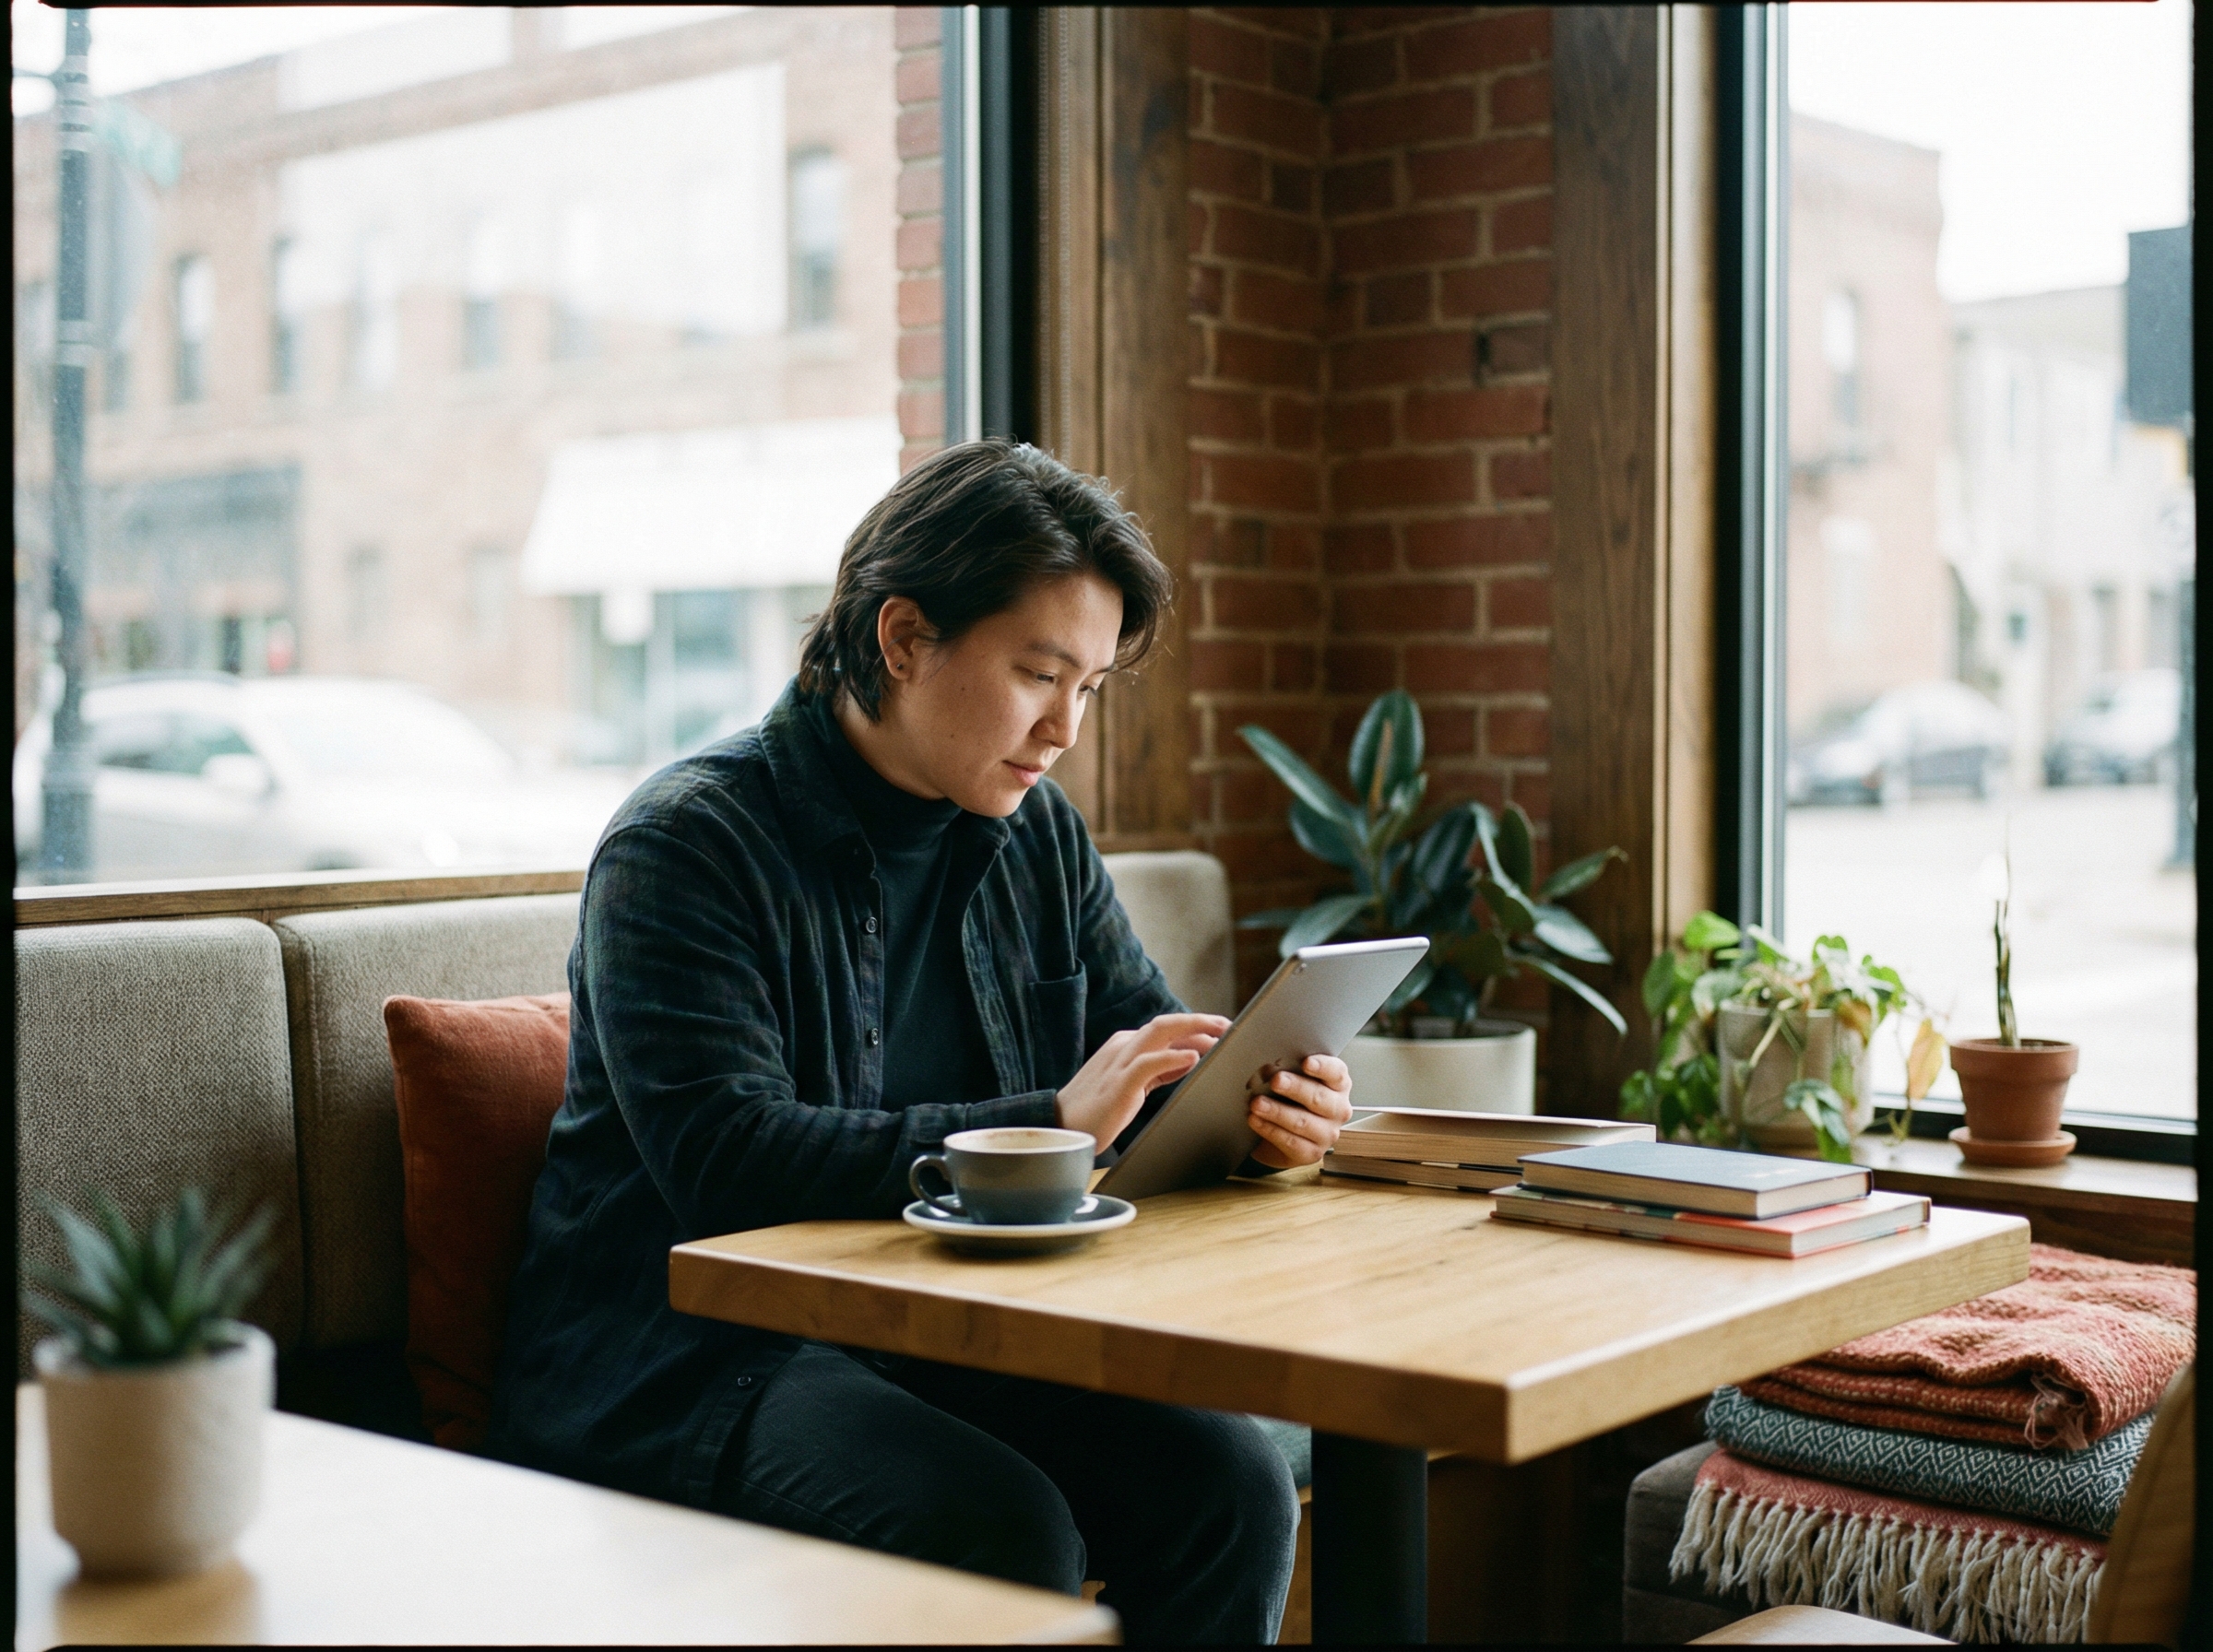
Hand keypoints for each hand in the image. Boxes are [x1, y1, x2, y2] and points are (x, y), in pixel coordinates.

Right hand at [1056, 1013, 1229, 1151]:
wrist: (1062, 1128)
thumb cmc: (1098, 1110)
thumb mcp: (1133, 1084)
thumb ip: (1159, 1071)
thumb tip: (1191, 1059)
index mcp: (1125, 1046)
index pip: (1166, 1029)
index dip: (1196, 1028)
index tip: (1222, 1031)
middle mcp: (1123, 1047)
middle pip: (1166, 1023)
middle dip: (1200, 1021)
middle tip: (1229, 1026)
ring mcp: (1119, 1063)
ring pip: (1159, 1032)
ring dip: (1193, 1030)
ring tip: (1220, 1035)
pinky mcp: (1119, 1083)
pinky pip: (1148, 1063)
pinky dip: (1171, 1058)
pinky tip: (1192, 1058)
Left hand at [1245, 1054, 1352, 1168]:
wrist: (1279, 1133)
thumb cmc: (1286, 1097)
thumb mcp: (1288, 1076)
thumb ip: (1281, 1062)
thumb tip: (1253, 1049)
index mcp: (1337, 1084)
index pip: (1336, 1072)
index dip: (1323, 1067)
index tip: (1305, 1062)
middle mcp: (1338, 1108)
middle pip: (1319, 1097)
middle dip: (1295, 1088)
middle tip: (1275, 1080)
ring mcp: (1327, 1133)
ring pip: (1303, 1122)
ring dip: (1278, 1112)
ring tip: (1256, 1103)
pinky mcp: (1312, 1153)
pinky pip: (1291, 1142)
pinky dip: (1270, 1130)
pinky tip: (1255, 1120)